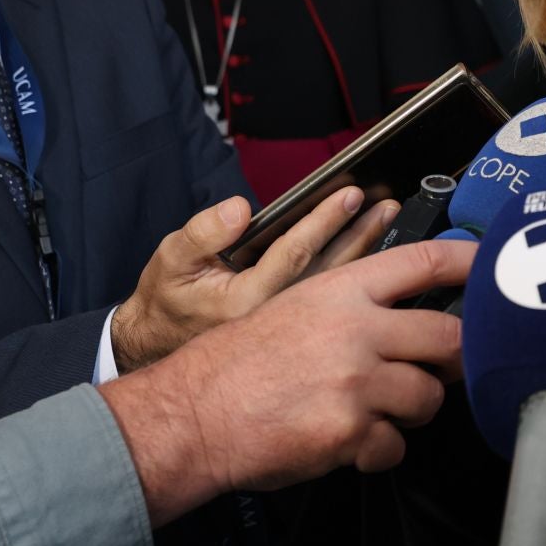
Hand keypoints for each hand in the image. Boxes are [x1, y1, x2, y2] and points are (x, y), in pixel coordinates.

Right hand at [101, 237, 474, 524]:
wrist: (194, 414)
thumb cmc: (242, 364)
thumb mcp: (299, 307)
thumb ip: (357, 308)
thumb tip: (414, 319)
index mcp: (342, 291)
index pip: (425, 262)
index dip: (469, 263)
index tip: (493, 268)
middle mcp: (356, 329)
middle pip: (449, 339)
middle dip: (456, 360)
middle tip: (444, 369)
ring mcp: (356, 381)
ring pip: (428, 398)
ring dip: (412, 410)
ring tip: (377, 410)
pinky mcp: (351, 431)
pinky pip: (396, 446)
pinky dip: (379, 450)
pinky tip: (350, 442)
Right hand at [111, 186, 397, 370]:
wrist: (160, 352)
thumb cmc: (168, 303)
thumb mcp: (171, 260)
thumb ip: (202, 233)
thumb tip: (239, 211)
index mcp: (245, 303)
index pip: (295, 253)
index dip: (324, 220)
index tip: (349, 193)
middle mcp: (274, 324)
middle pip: (329, 274)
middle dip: (360, 234)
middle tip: (385, 206)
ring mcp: (289, 341)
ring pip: (338, 295)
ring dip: (366, 255)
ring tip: (385, 223)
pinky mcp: (297, 347)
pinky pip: (334, 313)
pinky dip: (358, 285)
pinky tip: (375, 264)